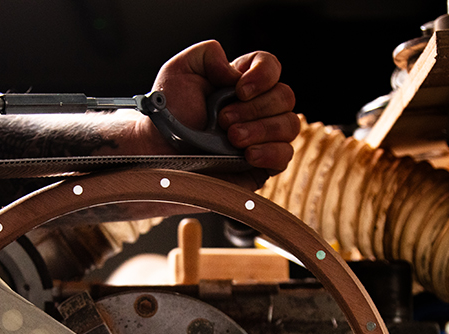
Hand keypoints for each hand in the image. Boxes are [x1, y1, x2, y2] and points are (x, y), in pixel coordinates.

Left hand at [139, 40, 298, 189]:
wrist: (158, 154)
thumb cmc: (166, 117)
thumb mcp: (179, 71)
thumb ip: (208, 54)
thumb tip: (234, 70)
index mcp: (240, 84)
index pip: (271, 67)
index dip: (263, 75)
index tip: (239, 89)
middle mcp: (255, 109)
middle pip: (285, 96)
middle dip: (255, 108)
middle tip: (223, 120)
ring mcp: (261, 137)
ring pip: (290, 124)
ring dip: (261, 129)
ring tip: (231, 138)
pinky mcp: (261, 165)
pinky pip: (285, 155)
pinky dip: (270, 152)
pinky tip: (247, 154)